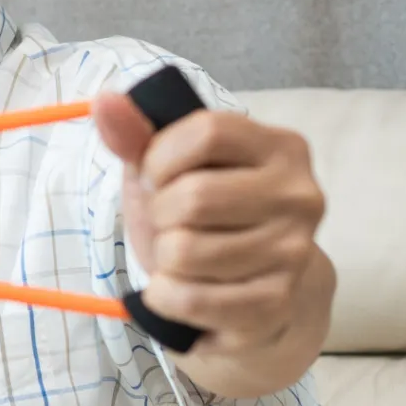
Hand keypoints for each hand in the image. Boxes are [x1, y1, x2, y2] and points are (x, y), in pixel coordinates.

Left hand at [92, 90, 325, 355]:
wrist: (254, 294)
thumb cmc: (207, 219)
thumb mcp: (169, 170)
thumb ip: (138, 134)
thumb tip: (105, 100)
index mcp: (282, 148)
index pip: (207, 132)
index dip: (161, 157)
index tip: (158, 176)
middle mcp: (301, 197)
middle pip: (193, 196)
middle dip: (160, 213)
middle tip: (172, 223)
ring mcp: (294, 253)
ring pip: (185, 252)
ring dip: (163, 258)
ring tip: (183, 257)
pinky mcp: (276, 304)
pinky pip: (189, 299)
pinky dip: (165, 295)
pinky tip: (182, 288)